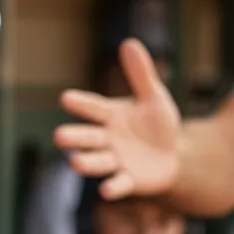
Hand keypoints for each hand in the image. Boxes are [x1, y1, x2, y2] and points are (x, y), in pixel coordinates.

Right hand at [54, 39, 181, 200]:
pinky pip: (119, 184)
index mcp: (111, 115)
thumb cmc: (157, 123)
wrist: (174, 155)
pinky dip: (113, 187)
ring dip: (86, 162)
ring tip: (74, 162)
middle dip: (74, 137)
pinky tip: (106, 191)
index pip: (94, 108)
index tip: (66, 98)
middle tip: (59, 136)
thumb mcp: (154, 96)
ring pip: (97, 161)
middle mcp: (107, 139)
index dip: (81, 104)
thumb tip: (129, 42)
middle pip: (88, 137)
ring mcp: (116, 161)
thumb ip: (141, 74)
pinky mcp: (129, 180)